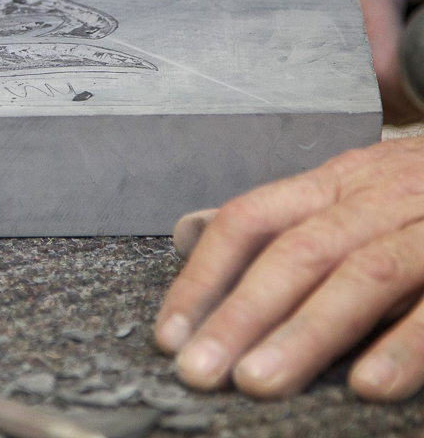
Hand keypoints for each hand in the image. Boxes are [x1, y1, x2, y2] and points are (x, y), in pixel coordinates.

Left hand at [154, 137, 423, 400]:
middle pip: (297, 251)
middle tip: (199, 371)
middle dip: (242, 313)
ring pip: (362, 275)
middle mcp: (375, 197)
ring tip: (258, 382)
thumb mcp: (344, 190)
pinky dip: (407, 345)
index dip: (205, 276)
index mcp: (332, 184)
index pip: (250, 220)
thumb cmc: (416, 195)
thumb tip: (188, 232)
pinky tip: (368, 385)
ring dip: (307, 332)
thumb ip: (272, 217)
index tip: (170, 334)